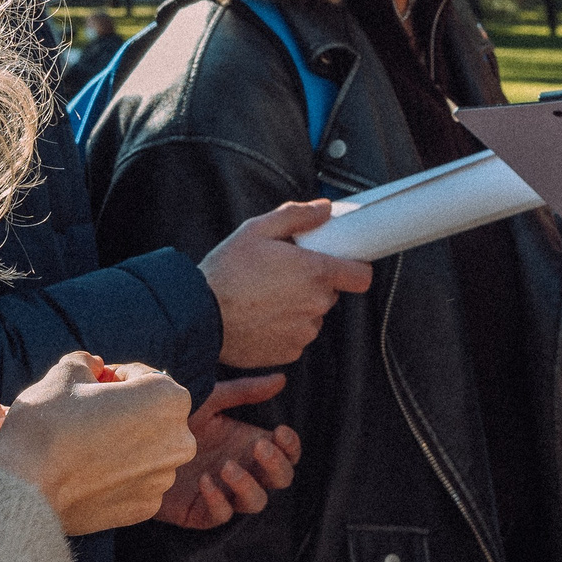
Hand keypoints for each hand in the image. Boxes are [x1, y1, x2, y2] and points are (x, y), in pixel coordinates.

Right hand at [0, 353, 195, 535]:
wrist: (24, 488)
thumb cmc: (47, 423)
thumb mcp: (64, 373)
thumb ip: (87, 362)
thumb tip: (94, 365)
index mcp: (168, 398)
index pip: (142, 377)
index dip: (112, 378)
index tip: (89, 387)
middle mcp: (179, 440)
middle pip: (150, 415)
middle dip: (123, 411)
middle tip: (85, 417)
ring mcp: (164, 478)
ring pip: (146, 451)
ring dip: (122, 444)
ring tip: (83, 447)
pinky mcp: (145, 509)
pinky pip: (136, 482)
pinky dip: (117, 476)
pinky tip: (87, 474)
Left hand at [157, 375, 301, 528]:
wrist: (134, 438)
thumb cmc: (173, 418)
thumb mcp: (210, 399)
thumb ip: (244, 391)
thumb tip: (281, 379)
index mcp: (248, 444)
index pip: (286, 453)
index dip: (291, 446)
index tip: (279, 431)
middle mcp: (241, 469)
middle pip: (280, 480)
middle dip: (276, 465)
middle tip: (259, 447)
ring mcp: (223, 492)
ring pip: (256, 502)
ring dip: (248, 486)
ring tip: (227, 466)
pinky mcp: (199, 511)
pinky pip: (220, 515)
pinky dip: (218, 501)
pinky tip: (205, 481)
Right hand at [201, 201, 372, 369]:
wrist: (199, 316)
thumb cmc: (226, 272)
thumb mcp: (256, 230)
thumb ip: (296, 216)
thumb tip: (324, 209)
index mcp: (315, 272)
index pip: (361, 276)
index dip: (353, 268)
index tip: (340, 264)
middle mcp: (315, 305)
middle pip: (330, 293)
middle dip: (313, 284)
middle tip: (283, 275)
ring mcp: (303, 332)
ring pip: (312, 315)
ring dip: (298, 307)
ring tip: (265, 297)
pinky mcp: (289, 352)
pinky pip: (296, 336)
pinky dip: (284, 328)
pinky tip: (261, 317)